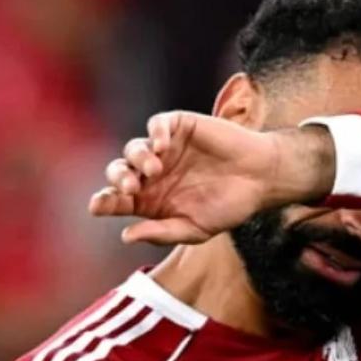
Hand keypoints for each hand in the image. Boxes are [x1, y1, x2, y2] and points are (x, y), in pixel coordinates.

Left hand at [88, 111, 335, 244]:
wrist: (261, 179)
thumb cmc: (229, 207)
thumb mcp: (195, 229)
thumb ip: (162, 233)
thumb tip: (125, 236)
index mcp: (151, 201)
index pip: (117, 200)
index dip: (104, 202)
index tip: (99, 206)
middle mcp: (152, 175)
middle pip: (119, 172)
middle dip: (119, 180)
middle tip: (130, 189)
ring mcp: (165, 149)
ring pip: (134, 148)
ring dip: (136, 158)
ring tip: (153, 169)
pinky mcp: (179, 127)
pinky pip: (157, 124)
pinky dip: (155, 132)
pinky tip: (162, 146)